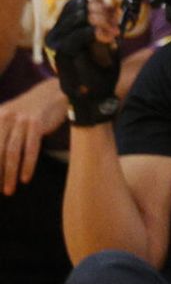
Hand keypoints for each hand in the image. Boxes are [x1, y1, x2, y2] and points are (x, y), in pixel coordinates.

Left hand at [0, 78, 69, 193]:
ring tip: (8, 191)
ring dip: (9, 174)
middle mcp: (5, 117)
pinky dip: (27, 165)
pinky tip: (25, 178)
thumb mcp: (7, 117)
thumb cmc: (28, 110)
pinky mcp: (37, 123)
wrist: (53, 93)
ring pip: (12, 152)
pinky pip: (31, 148)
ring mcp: (22, 120)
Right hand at [45, 0, 120, 128]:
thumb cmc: (100, 70)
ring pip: (77, 19)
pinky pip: (77, 35)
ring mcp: (58, 45)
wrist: (94, 97)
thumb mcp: (103, 43)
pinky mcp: (62, 55)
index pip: (75, 5)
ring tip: (112, 31)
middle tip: (114, 24)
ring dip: (100, 20)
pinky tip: (108, 37)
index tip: (112, 11)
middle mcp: (58, 36)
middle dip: (100, 12)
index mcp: (66, 31)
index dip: (95, 3)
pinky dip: (95, 31)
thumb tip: (104, 4)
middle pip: (77, 9)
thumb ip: (101, 24)